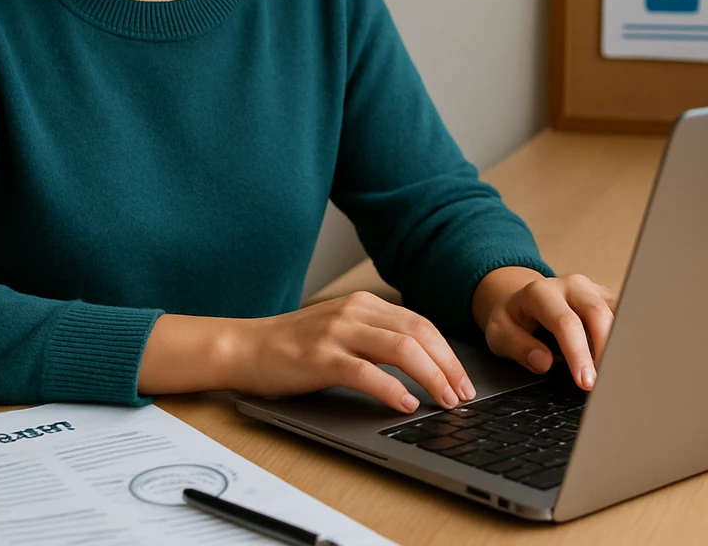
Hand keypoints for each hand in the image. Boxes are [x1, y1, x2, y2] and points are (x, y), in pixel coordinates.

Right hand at [158, 292, 474, 413]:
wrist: (244, 348)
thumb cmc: (293, 347)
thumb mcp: (341, 330)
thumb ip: (376, 337)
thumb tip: (423, 364)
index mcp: (364, 303)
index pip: (421, 324)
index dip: (448, 353)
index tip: (463, 379)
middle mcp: (355, 311)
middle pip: (419, 333)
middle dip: (448, 366)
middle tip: (462, 395)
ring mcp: (337, 332)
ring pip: (402, 348)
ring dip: (431, 377)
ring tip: (443, 401)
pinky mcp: (321, 357)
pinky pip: (366, 372)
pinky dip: (392, 389)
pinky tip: (405, 404)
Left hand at [472, 267, 617, 390]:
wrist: (521, 299)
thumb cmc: (513, 319)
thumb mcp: (500, 333)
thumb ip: (519, 347)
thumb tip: (544, 362)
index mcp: (541, 293)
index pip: (565, 323)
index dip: (578, 354)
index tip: (586, 382)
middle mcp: (571, 286)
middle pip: (598, 313)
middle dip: (605, 351)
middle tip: (606, 384)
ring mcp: (592, 289)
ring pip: (617, 312)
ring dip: (621, 344)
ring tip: (619, 375)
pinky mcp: (606, 297)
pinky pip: (624, 314)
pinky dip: (626, 338)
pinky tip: (624, 360)